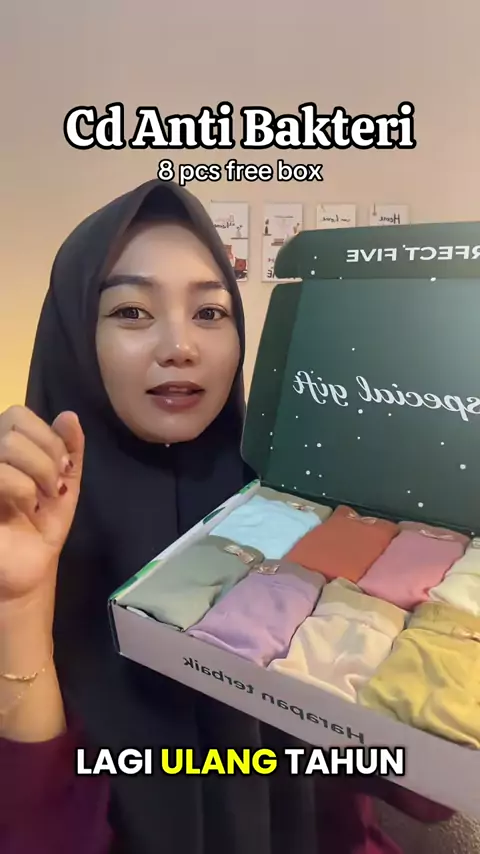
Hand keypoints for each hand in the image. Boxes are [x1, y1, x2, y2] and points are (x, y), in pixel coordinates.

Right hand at [0, 406, 83, 603]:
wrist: (29, 569)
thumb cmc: (41, 526)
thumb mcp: (65, 482)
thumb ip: (69, 448)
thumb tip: (69, 416)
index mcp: (2, 446)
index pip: (18, 414)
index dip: (46, 436)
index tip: (62, 467)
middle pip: (13, 423)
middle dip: (46, 456)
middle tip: (52, 487)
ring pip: (8, 444)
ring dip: (37, 472)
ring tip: (37, 500)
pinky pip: (1, 473)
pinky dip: (23, 489)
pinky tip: (25, 508)